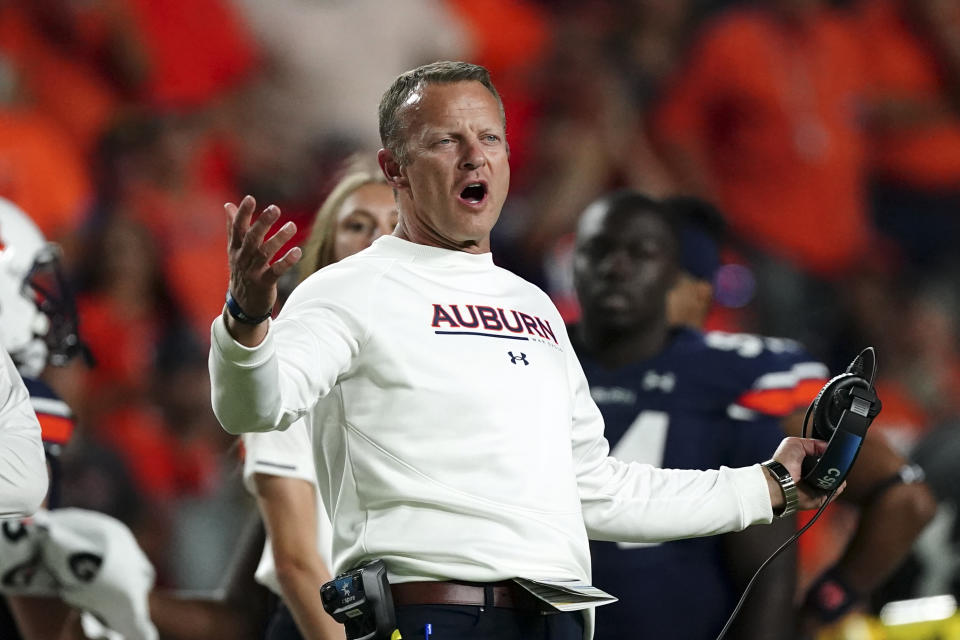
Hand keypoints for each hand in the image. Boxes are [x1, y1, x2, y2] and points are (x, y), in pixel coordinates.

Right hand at [225, 196, 300, 343]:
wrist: (242, 303)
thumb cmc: (241, 270)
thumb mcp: (235, 250)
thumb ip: (233, 227)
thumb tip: (228, 205)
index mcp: (235, 248)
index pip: (237, 228)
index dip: (243, 213)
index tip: (250, 198)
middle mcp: (242, 258)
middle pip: (252, 238)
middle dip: (262, 223)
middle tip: (275, 209)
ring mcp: (252, 272)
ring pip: (265, 253)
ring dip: (279, 239)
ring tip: (292, 226)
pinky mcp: (264, 284)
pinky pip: (276, 271)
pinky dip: (287, 261)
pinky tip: (298, 251)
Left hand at [769, 437, 844, 511]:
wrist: (779, 481)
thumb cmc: (782, 463)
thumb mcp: (795, 443)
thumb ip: (813, 443)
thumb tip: (828, 446)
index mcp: (807, 463)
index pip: (825, 458)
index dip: (831, 455)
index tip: (835, 453)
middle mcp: (813, 475)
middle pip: (833, 470)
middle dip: (838, 466)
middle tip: (836, 463)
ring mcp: (817, 487)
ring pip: (836, 482)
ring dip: (839, 476)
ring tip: (837, 472)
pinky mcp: (819, 497)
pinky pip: (834, 493)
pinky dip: (838, 487)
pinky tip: (837, 481)